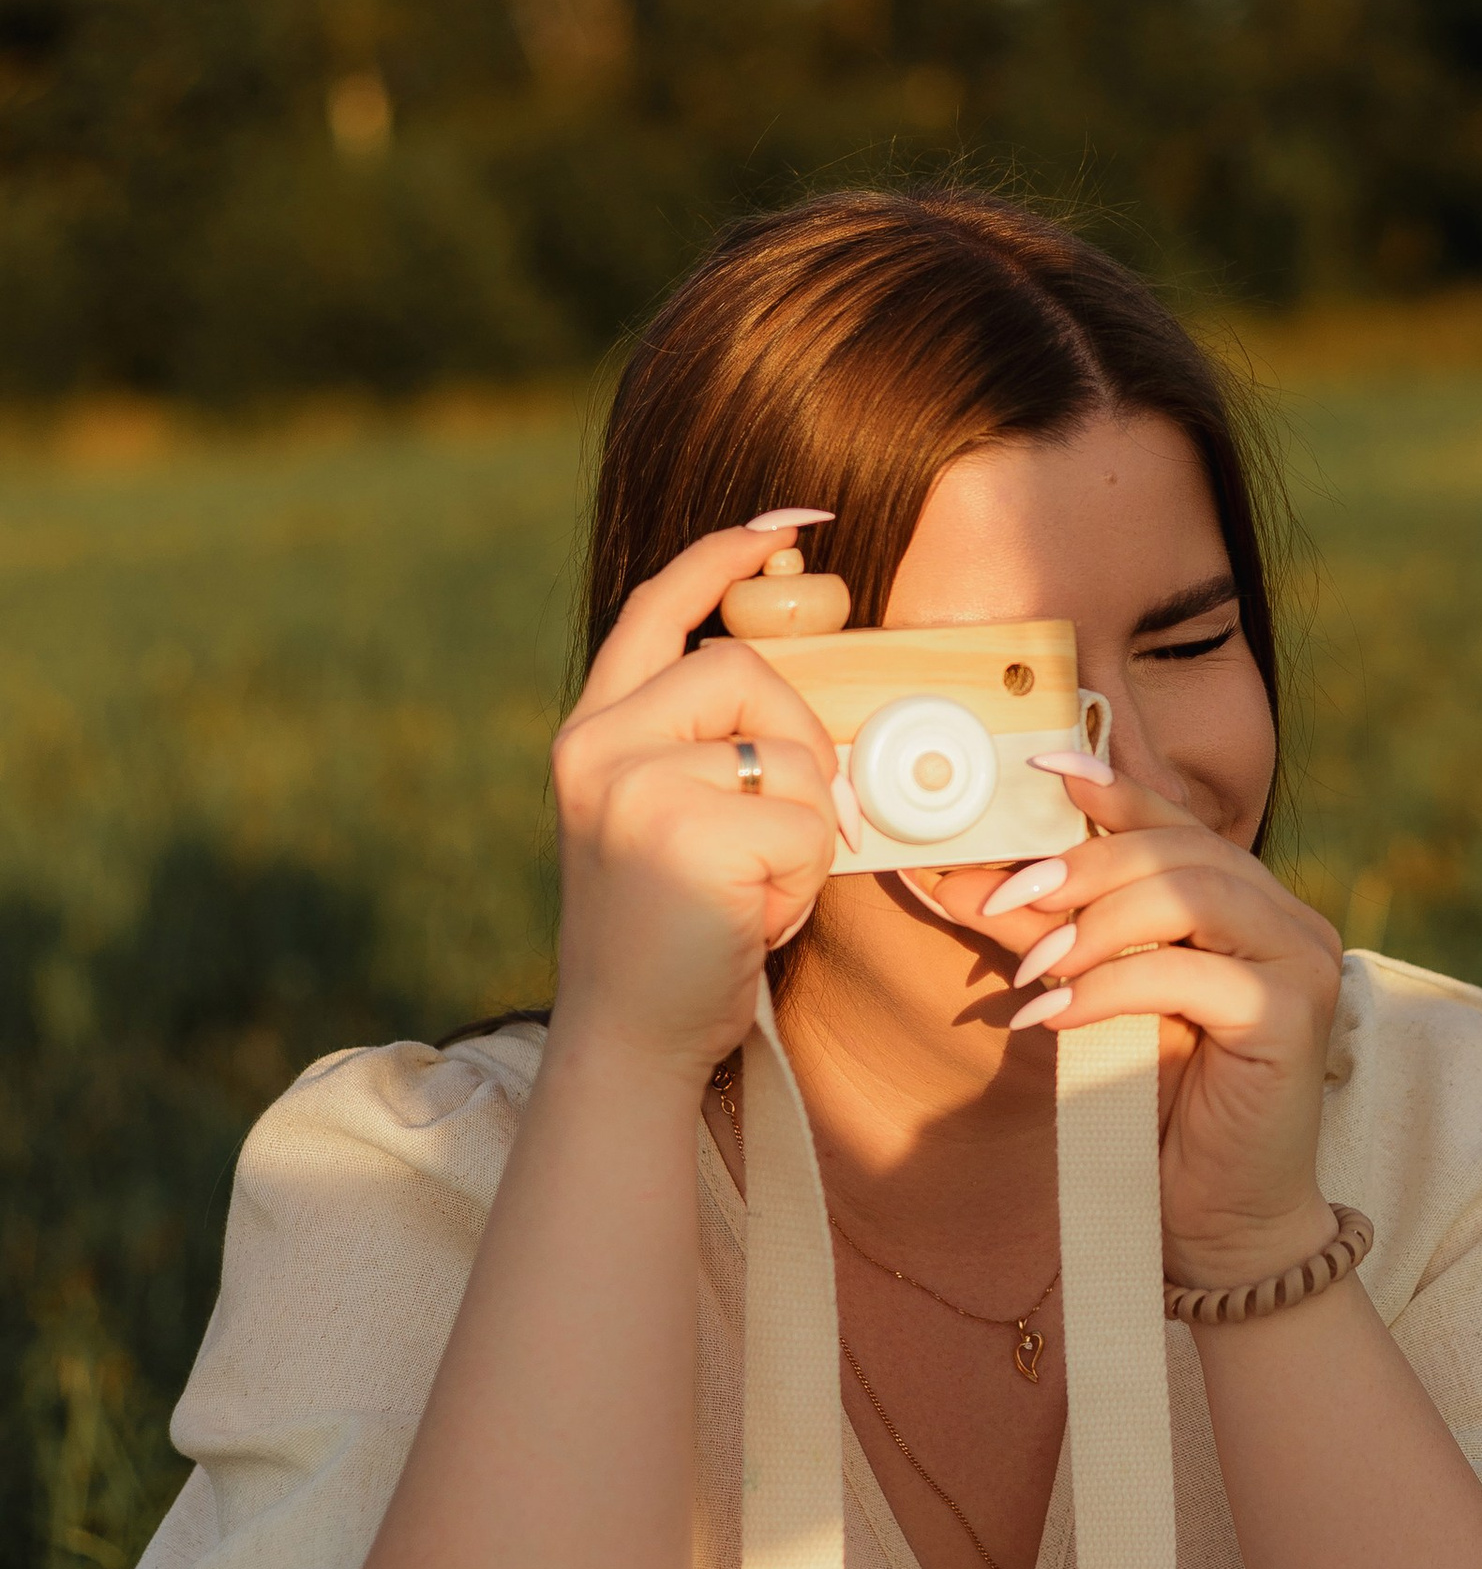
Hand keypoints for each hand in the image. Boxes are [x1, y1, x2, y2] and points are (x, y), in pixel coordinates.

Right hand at [550, 530, 847, 1083]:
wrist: (630, 1041)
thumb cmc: (674, 936)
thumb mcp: (668, 818)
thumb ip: (706, 748)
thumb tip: (805, 698)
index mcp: (590, 732)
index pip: (656, 609)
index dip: (721, 556)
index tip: (787, 526)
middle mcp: (596, 746)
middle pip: (746, 670)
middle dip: (795, 746)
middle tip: (771, 838)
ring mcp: (633, 787)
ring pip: (790, 753)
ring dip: (802, 832)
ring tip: (750, 891)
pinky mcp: (683, 836)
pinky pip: (804, 821)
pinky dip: (803, 880)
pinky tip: (754, 920)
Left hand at [975, 760, 1344, 1283]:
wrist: (1219, 1223)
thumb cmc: (1159, 1113)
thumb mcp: (1093, 1000)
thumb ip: (1048, 934)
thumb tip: (959, 878)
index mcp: (1250, 903)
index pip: (1177, 822)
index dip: (1110, 790)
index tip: (1036, 771)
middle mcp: (1289, 919)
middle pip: (1179, 849)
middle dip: (1081, 865)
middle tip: (1001, 897)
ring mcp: (1302, 961)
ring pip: (1190, 893)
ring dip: (1094, 925)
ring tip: (1031, 968)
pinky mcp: (1292, 1014)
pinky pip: (1190, 973)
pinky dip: (1111, 988)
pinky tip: (1054, 1016)